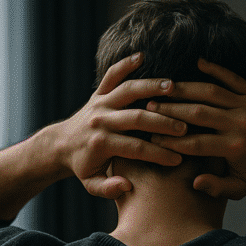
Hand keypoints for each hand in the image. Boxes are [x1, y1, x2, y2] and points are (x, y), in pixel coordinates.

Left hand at [53, 53, 186, 198]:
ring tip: (174, 87)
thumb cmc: (82, 166)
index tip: (178, 159)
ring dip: (152, 87)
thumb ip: (107, 189)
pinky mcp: (98, 92)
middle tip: (185, 126)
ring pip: (128, 91)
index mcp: (101, 143)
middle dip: (162, 122)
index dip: (158, 154)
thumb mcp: (91, 184)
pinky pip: (112, 75)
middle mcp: (100, 119)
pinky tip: (142, 56)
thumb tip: (126, 186)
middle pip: (136, 118)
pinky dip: (125, 64)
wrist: (60, 145)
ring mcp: (99, 103)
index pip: (135, 148)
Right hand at [146, 59, 245, 198]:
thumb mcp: (240, 188)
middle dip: (172, 110)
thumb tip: (195, 182)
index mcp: (235, 148)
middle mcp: (241, 124)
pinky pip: (232, 78)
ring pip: (211, 92)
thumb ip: (217, 188)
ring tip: (163, 87)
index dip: (171, 141)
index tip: (152, 139)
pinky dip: (215, 69)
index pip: (196, 143)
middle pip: (199, 113)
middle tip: (149, 106)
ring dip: (185, 88)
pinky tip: (197, 62)